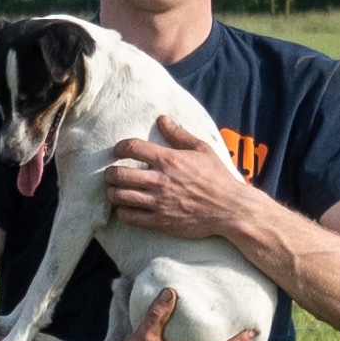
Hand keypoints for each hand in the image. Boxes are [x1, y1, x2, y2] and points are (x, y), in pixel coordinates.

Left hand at [103, 114, 266, 245]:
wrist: (229, 209)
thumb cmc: (217, 177)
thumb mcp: (202, 150)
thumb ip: (179, 135)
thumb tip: (163, 119)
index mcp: (169, 160)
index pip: (133, 148)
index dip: (120, 147)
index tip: (118, 151)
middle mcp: (160, 180)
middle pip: (119, 174)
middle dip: (110, 173)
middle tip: (111, 173)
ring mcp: (158, 202)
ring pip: (120, 196)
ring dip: (112, 192)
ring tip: (114, 190)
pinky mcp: (160, 221)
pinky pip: (130, 217)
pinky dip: (122, 212)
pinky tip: (125, 208)